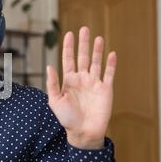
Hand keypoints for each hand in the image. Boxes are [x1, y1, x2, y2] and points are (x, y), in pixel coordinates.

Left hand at [46, 27, 116, 149]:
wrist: (83, 132)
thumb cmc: (67, 118)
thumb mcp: (55, 101)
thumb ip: (53, 83)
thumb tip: (49, 66)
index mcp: (69, 80)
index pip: (68, 59)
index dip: (68, 47)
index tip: (68, 33)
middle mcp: (82, 79)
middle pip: (83, 57)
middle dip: (83, 43)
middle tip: (83, 29)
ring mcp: (94, 83)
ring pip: (96, 62)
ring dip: (97, 50)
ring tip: (98, 37)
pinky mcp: (106, 89)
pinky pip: (109, 74)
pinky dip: (111, 64)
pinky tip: (111, 53)